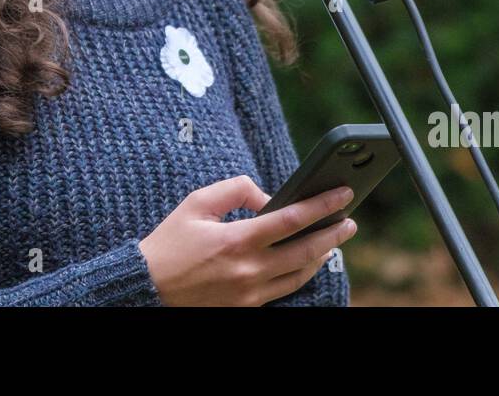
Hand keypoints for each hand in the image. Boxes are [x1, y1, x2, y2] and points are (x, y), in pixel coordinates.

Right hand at [137, 175, 356, 305]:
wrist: (148, 287)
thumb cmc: (170, 242)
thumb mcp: (197, 202)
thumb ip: (236, 190)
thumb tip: (269, 197)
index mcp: (236, 241)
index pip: (292, 220)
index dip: (322, 205)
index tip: (342, 194)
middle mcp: (248, 271)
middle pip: (305, 251)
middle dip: (333, 234)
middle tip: (350, 221)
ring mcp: (249, 294)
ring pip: (299, 275)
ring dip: (321, 256)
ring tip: (333, 240)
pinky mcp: (246, 308)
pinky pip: (284, 290)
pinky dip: (300, 273)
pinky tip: (308, 261)